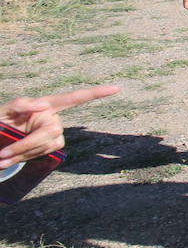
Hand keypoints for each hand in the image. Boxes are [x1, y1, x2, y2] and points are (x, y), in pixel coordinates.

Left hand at [0, 85, 119, 167]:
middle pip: (51, 132)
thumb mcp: (4, 111)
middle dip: (26, 145)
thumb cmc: (0, 121)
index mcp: (47, 105)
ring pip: (47, 146)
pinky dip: (28, 157)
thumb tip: (43, 104)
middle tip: (2, 155)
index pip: (74, 98)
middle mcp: (54, 119)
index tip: (116, 88)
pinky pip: (46, 152)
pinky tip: (12, 159)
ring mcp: (54, 134)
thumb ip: (20, 104)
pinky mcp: (51, 147)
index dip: (96, 93)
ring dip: (23, 154)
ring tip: (2, 159)